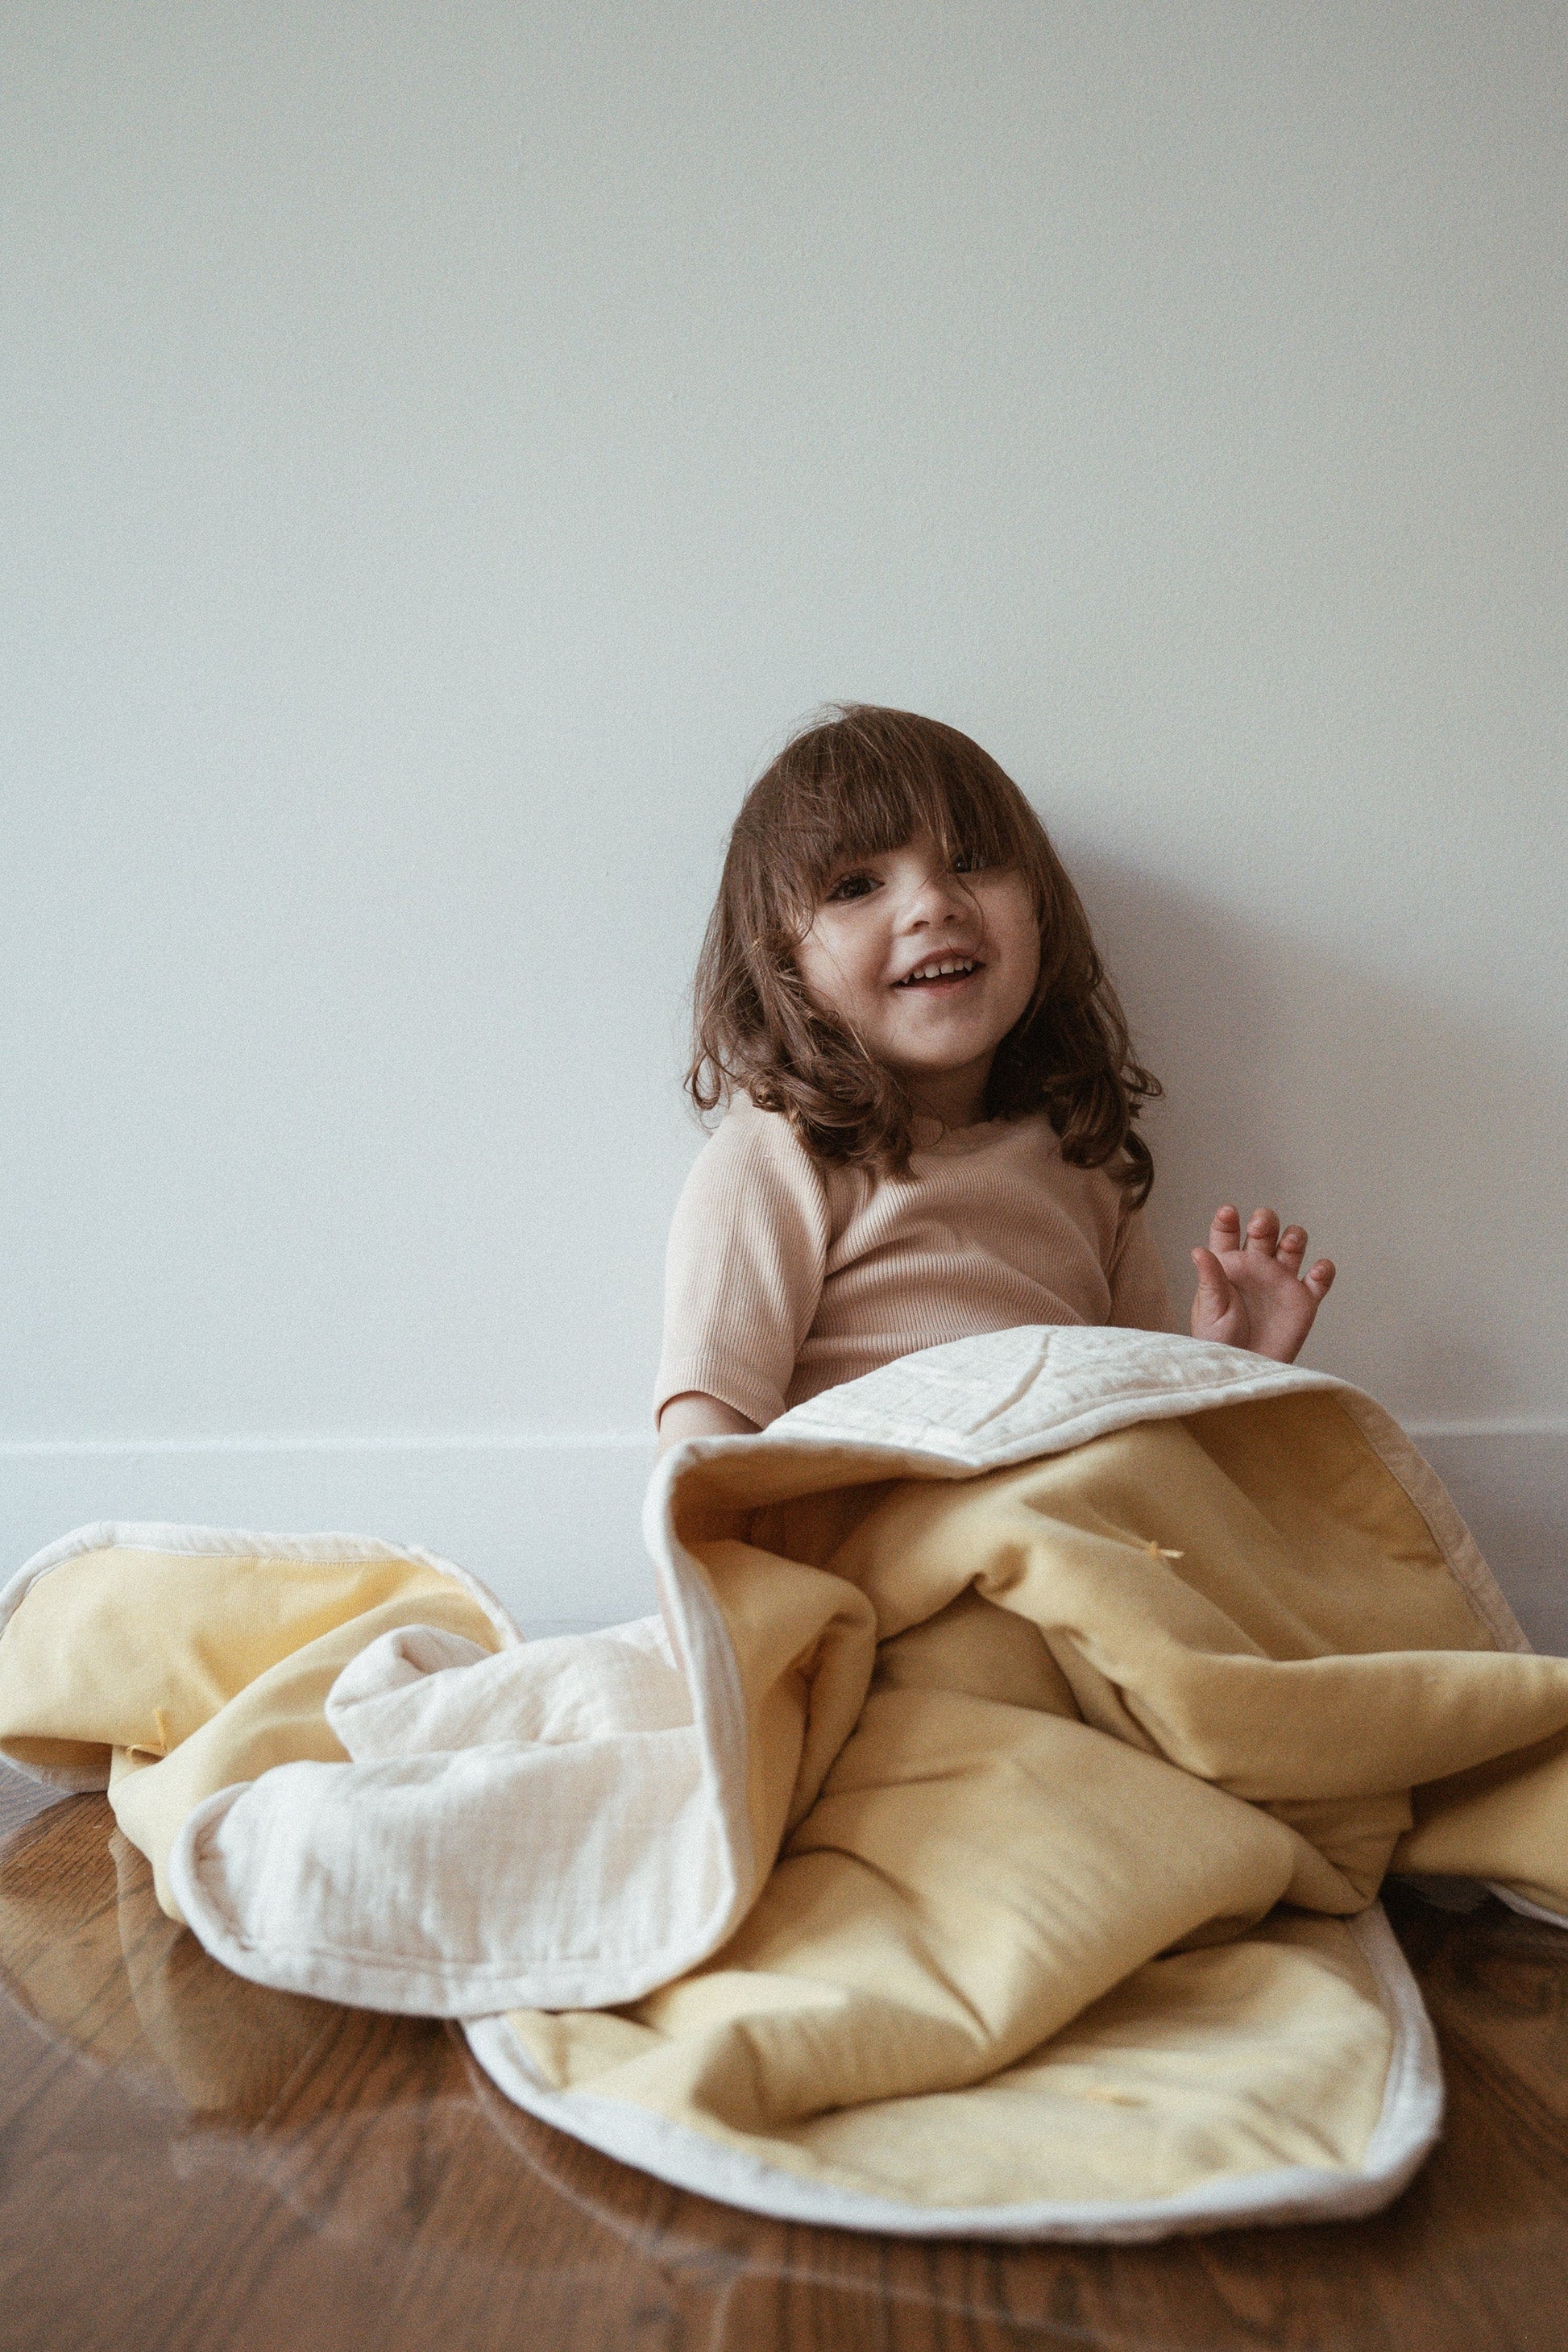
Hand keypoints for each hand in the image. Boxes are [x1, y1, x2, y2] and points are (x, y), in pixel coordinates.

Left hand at [1190, 1206, 1334, 1362]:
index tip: (1228, 1213)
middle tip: (1260, 1227)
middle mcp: (1256, 1268)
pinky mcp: (1303, 1301)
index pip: (1227, 1232)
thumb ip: (1209, 1279)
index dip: (1228, 1219)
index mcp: (1228, 1266)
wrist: (1244, 1371)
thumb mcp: (1210, 1311)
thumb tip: (1198, 1251)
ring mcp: (1281, 1282)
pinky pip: (1320, 1279)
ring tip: (1289, 1245)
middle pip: (1265, 1231)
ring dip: (1294, 1237)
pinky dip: (1324, 1270)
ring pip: (1293, 1246)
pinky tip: (1318, 1270)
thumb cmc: (1218, 1343)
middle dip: (1265, 1221)